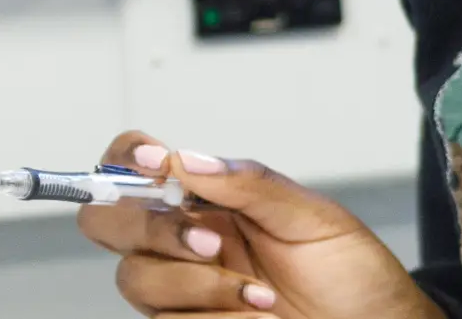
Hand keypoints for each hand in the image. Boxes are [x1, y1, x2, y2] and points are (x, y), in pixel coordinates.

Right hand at [75, 129, 434, 318]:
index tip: (158, 163)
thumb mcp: (314, 218)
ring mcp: (183, 288)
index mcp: (212, 201)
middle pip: (110, 223)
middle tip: (210, 242)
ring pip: (137, 278)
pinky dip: (213, 317)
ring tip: (260, 295)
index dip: (128, 160)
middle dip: (152, 230)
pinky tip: (259, 316)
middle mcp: (186, 242)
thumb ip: (252, 185)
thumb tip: (190, 158)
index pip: (138, 169)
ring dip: (198, 285)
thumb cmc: (351, 275)